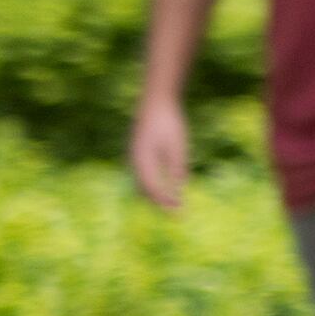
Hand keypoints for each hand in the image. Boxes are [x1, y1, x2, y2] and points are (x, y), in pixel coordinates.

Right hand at [128, 93, 190, 215]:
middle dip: (160, 202)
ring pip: (142, 182)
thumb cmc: (169, 122)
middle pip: (145, 189)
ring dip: (155, 195)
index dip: (166, 203)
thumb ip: (177, 168)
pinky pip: (143, 174)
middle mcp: (135, 160)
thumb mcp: (177, 146)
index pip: (154, 189)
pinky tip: (162, 187)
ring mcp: (135, 156)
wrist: (156, 100)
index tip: (179, 215)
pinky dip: (152, 185)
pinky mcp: (139, 151)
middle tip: (175, 215)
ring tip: (169, 206)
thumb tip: (179, 190)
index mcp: (143, 160)